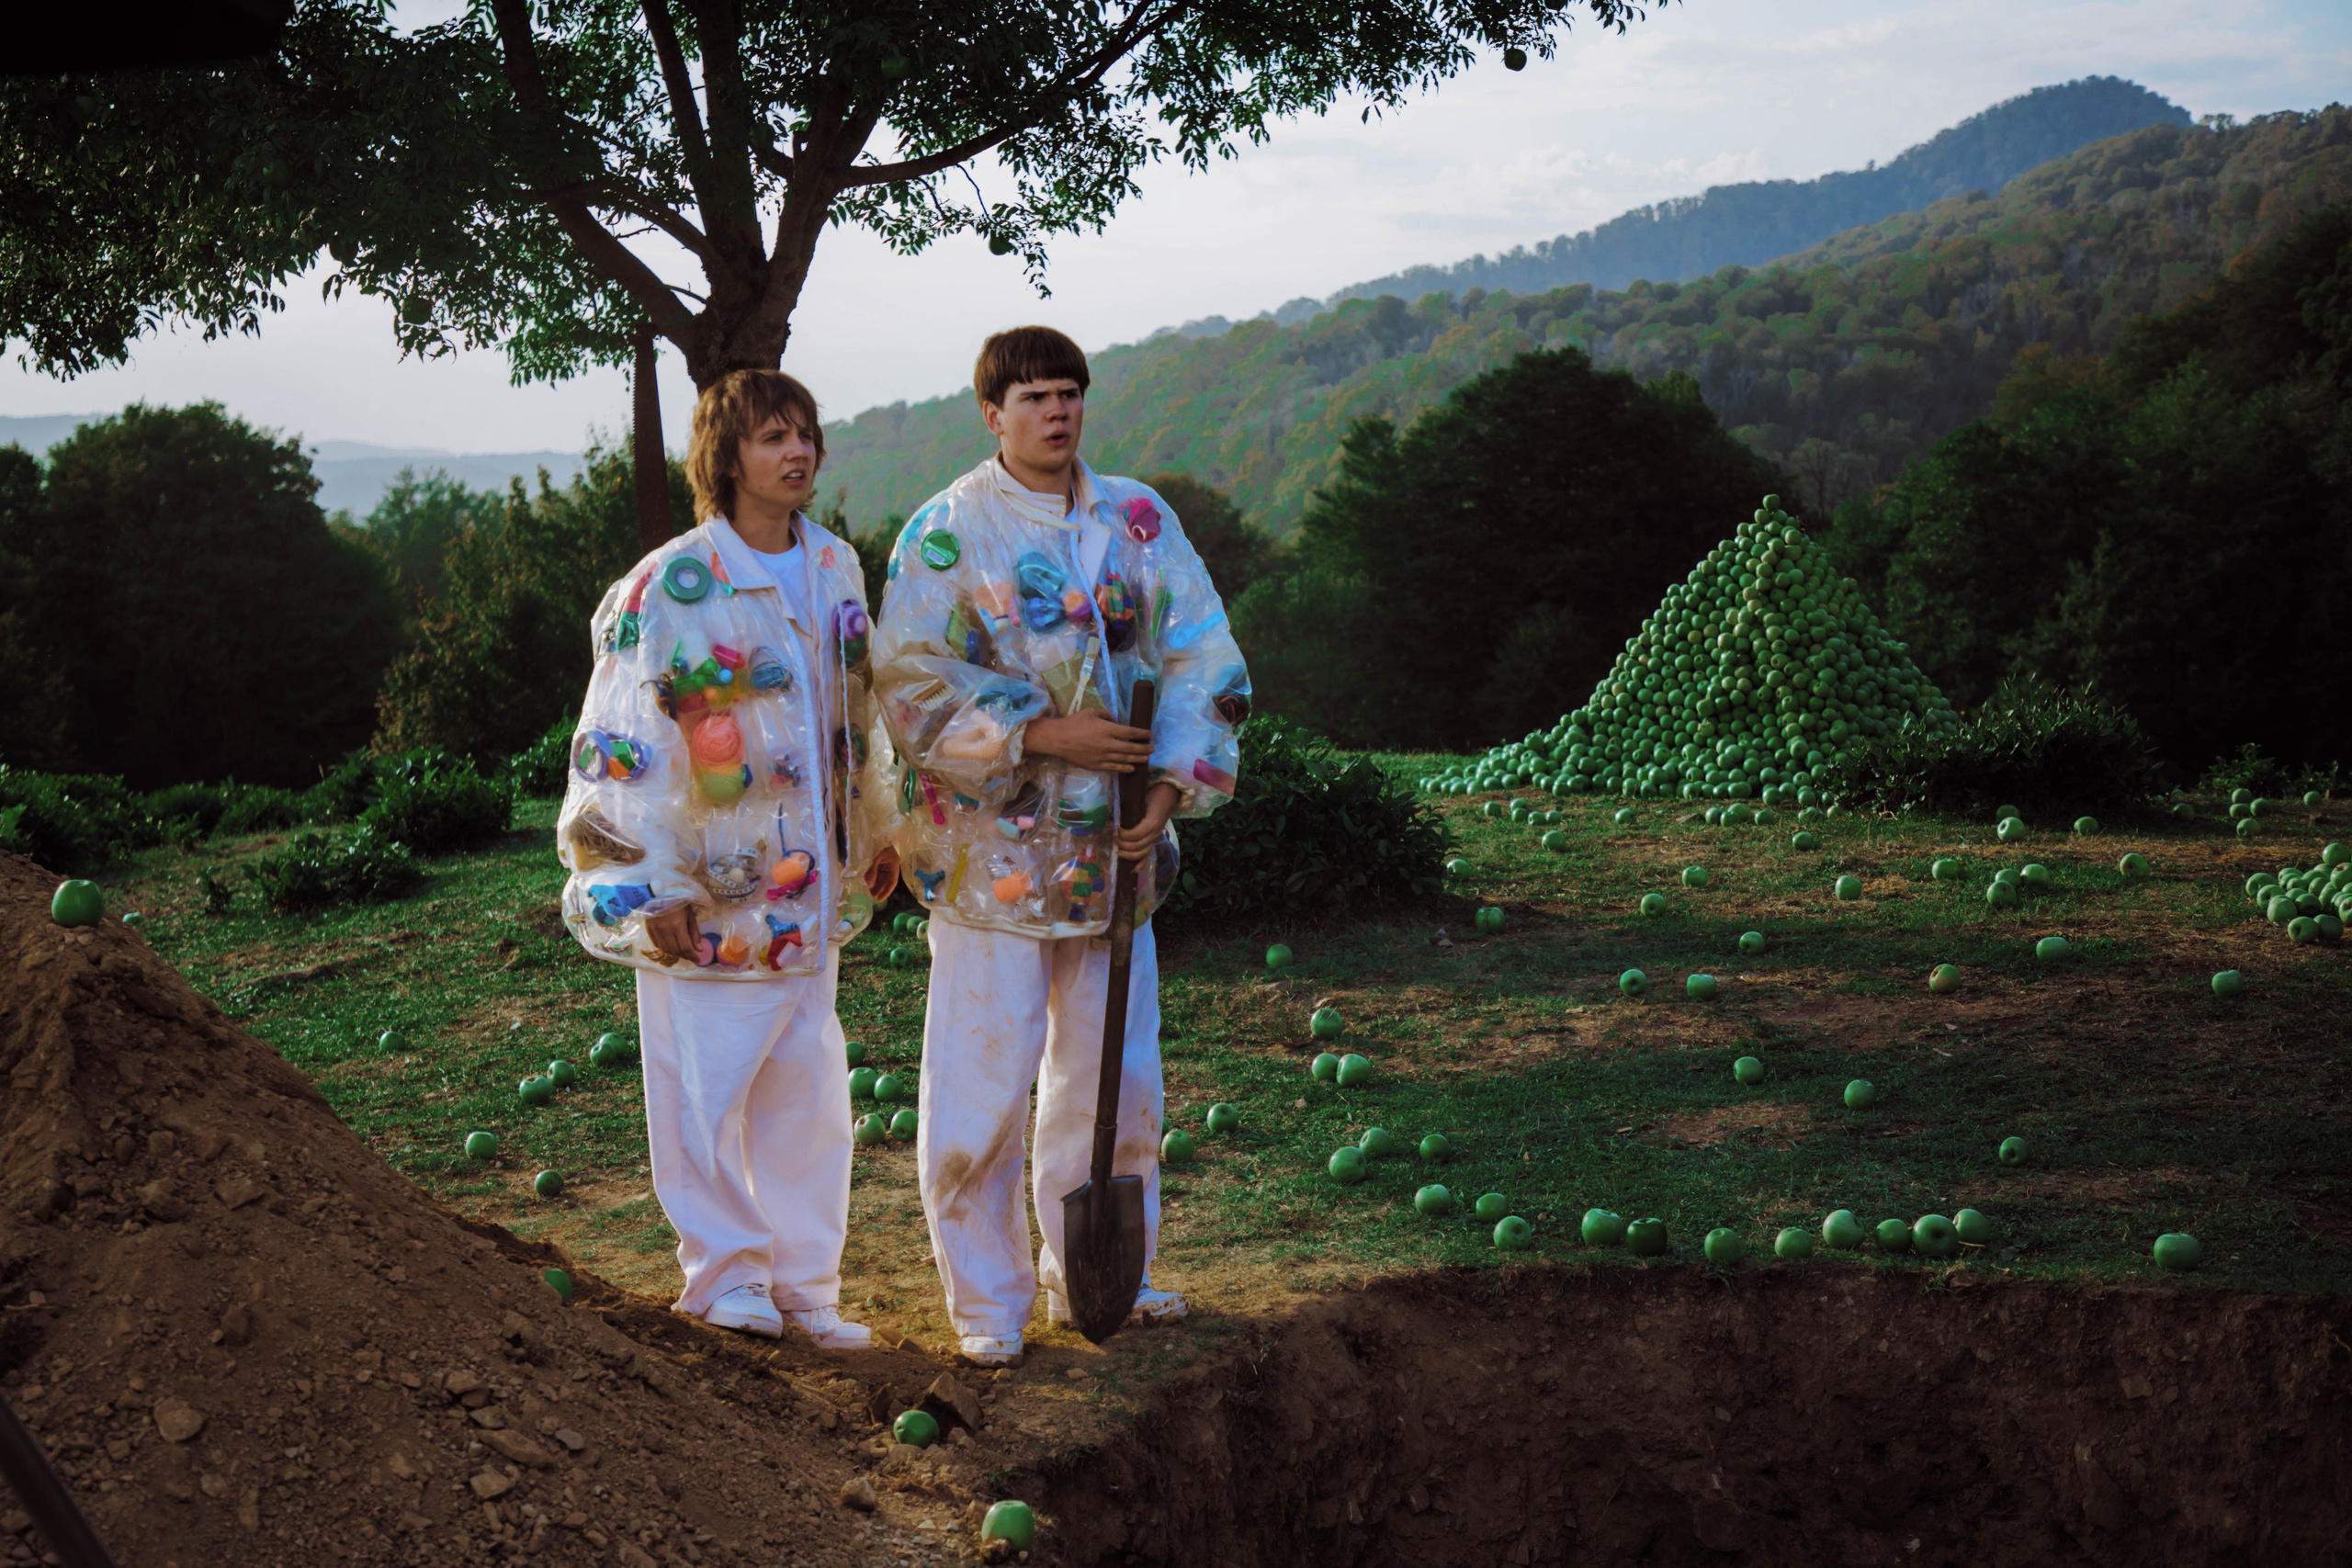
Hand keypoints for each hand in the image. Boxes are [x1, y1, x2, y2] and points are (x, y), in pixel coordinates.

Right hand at [646, 903, 701, 960]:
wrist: (658, 891)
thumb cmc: (678, 901)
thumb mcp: (690, 915)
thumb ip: (694, 933)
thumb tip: (698, 949)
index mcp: (678, 925)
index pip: (686, 947)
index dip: (692, 956)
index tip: (697, 961)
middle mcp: (665, 930)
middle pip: (676, 950)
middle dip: (685, 956)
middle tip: (691, 956)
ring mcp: (655, 930)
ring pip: (666, 950)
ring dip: (675, 953)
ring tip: (682, 951)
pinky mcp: (649, 929)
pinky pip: (657, 944)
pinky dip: (665, 948)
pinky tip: (671, 945)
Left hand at [864, 845, 901, 900]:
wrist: (884, 835)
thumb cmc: (884, 844)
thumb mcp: (877, 857)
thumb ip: (872, 870)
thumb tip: (868, 884)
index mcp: (893, 868)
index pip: (892, 883)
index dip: (886, 892)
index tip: (879, 899)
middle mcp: (888, 869)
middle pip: (883, 882)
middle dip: (876, 889)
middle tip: (868, 896)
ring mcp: (882, 866)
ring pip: (877, 878)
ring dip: (871, 884)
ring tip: (864, 890)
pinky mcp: (875, 863)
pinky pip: (872, 872)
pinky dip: (867, 877)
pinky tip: (862, 880)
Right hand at [1025, 709, 1151, 772]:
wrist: (1058, 739)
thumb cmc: (1074, 723)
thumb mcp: (1092, 712)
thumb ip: (1107, 715)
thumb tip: (1117, 722)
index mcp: (1107, 729)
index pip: (1130, 732)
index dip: (1142, 734)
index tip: (1149, 734)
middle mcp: (1107, 744)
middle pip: (1131, 748)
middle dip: (1143, 748)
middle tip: (1152, 749)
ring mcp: (1102, 756)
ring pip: (1124, 759)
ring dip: (1137, 759)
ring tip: (1146, 759)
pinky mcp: (1096, 765)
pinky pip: (1114, 768)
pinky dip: (1124, 768)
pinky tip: (1131, 768)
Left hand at [1117, 782, 1182, 861]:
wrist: (1169, 795)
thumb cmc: (1153, 795)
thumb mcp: (1140, 799)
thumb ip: (1128, 809)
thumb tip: (1113, 817)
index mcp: (1151, 823)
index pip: (1135, 835)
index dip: (1124, 835)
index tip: (1117, 829)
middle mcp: (1155, 833)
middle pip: (1138, 846)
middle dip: (1123, 845)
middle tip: (1114, 839)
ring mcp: (1156, 837)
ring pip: (1142, 853)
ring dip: (1129, 855)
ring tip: (1119, 852)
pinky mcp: (1155, 840)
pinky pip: (1148, 854)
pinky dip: (1141, 863)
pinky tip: (1134, 870)